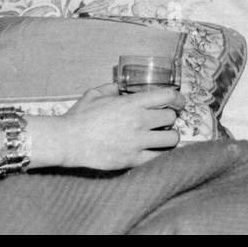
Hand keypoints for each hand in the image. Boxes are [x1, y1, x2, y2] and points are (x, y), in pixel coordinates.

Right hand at [59, 83, 182, 169]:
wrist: (68, 141)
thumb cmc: (79, 117)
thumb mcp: (94, 94)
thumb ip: (111, 88)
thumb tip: (120, 87)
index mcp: (131, 103)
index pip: (167, 96)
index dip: (178, 98)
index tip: (179, 102)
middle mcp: (138, 121)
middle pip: (172, 117)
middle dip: (171, 118)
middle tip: (165, 120)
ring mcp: (137, 142)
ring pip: (171, 139)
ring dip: (170, 137)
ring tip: (164, 137)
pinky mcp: (133, 159)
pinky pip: (158, 158)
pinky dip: (161, 154)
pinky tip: (157, 151)